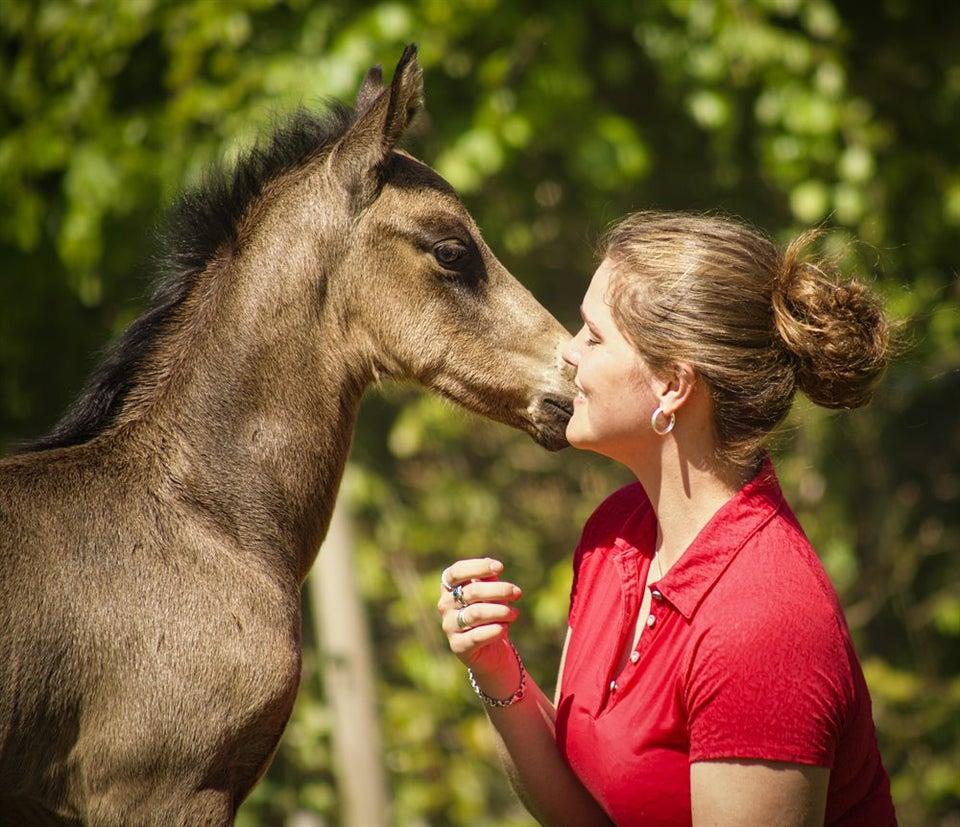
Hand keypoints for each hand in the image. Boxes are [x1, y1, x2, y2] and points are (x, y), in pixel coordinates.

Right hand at [437, 558, 522, 677]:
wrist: (491, 649)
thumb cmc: (490, 613)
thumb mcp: (491, 593)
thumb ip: (490, 579)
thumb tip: (492, 565)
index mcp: (449, 587)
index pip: (457, 572)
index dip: (478, 567)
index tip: (500, 567)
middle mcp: (445, 605)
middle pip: (471, 592)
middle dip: (499, 590)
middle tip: (517, 593)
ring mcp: (449, 626)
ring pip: (476, 613)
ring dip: (500, 611)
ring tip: (514, 613)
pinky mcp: (458, 646)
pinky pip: (476, 636)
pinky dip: (494, 630)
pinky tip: (505, 628)